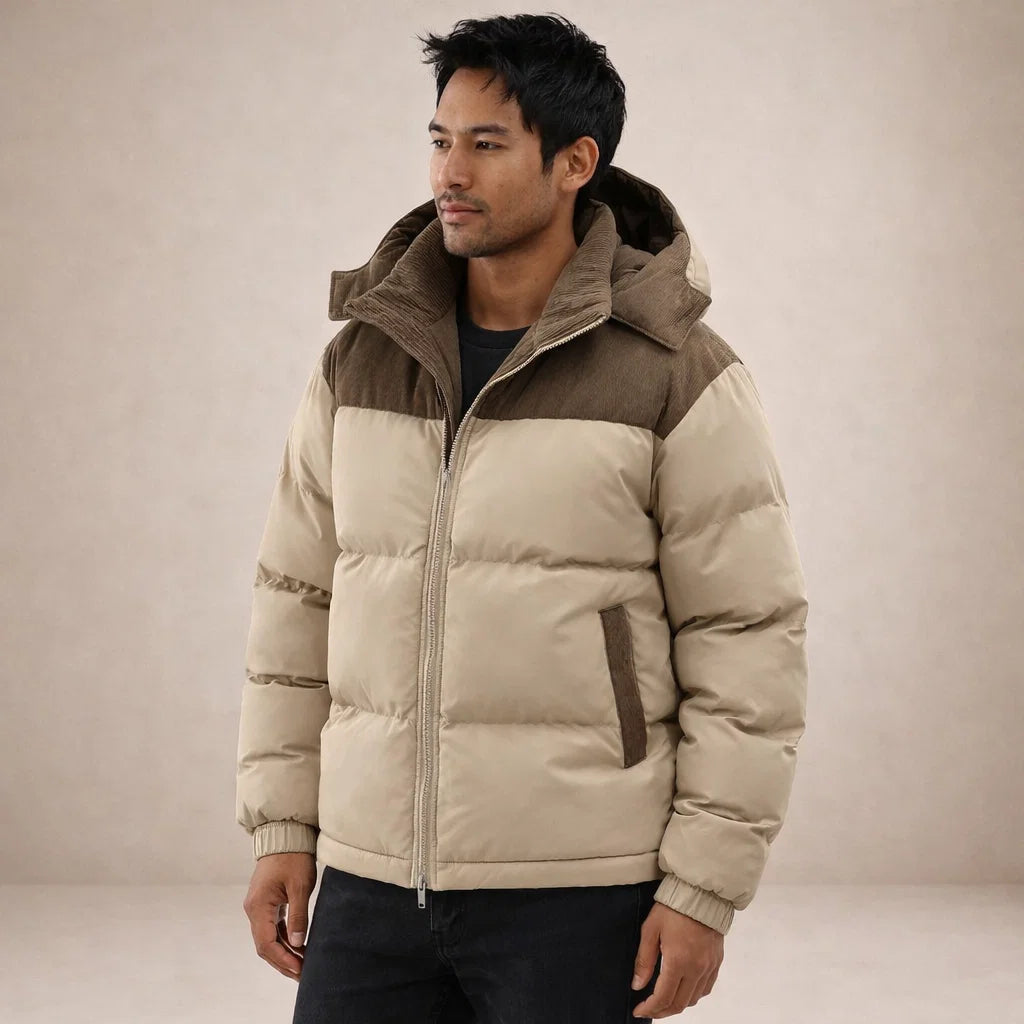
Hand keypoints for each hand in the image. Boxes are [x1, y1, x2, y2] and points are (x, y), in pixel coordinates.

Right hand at [242, 852, 316, 980]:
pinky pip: (273, 927)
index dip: (283, 959)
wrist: (285, 834)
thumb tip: (298, 943)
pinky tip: (298, 947)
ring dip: (284, 952)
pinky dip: (284, 939)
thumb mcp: (300, 886)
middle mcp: (253, 909)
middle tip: (302, 974)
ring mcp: (258, 906)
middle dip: (283, 961)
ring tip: (302, 964)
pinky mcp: (266, 902)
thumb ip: (298, 915)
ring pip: (269, 938)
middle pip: (265, 945)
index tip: (299, 969)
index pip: (266, 943)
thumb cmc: (293, 857)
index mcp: (258, 906)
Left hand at [630, 901, 723, 1016]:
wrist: (701, 893)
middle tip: (649, 1010)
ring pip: (693, 999)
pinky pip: (706, 988)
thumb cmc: (673, 908)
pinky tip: (683, 989)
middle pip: (680, 1004)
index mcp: (678, 961)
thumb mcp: (651, 930)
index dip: (650, 1009)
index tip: (639, 1011)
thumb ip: (644, 960)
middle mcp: (696, 968)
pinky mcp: (717, 961)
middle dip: (662, 1011)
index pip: (663, 997)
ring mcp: (709, 966)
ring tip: (664, 1001)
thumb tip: (637, 985)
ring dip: (677, 1004)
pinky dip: (693, 995)